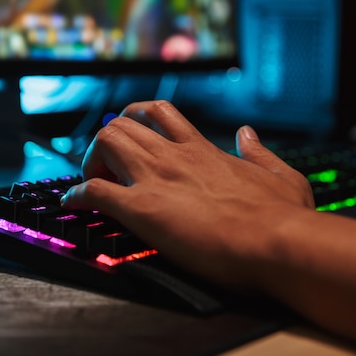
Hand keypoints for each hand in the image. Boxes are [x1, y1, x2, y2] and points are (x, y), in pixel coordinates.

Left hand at [61, 100, 315, 290]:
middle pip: (122, 123)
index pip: (159, 114)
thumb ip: (259, 151)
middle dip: (106, 140)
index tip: (131, 133)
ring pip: (105, 143)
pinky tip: (73, 203)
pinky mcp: (143, 209)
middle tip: (108, 165)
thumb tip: (247, 133)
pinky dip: (76, 195)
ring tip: (93, 180)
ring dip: (90, 160)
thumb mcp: (280, 173)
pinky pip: (94, 191)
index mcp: (202, 149)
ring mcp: (157, 179)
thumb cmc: (283, 216)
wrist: (277, 242)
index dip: (136, 118)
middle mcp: (174, 157)